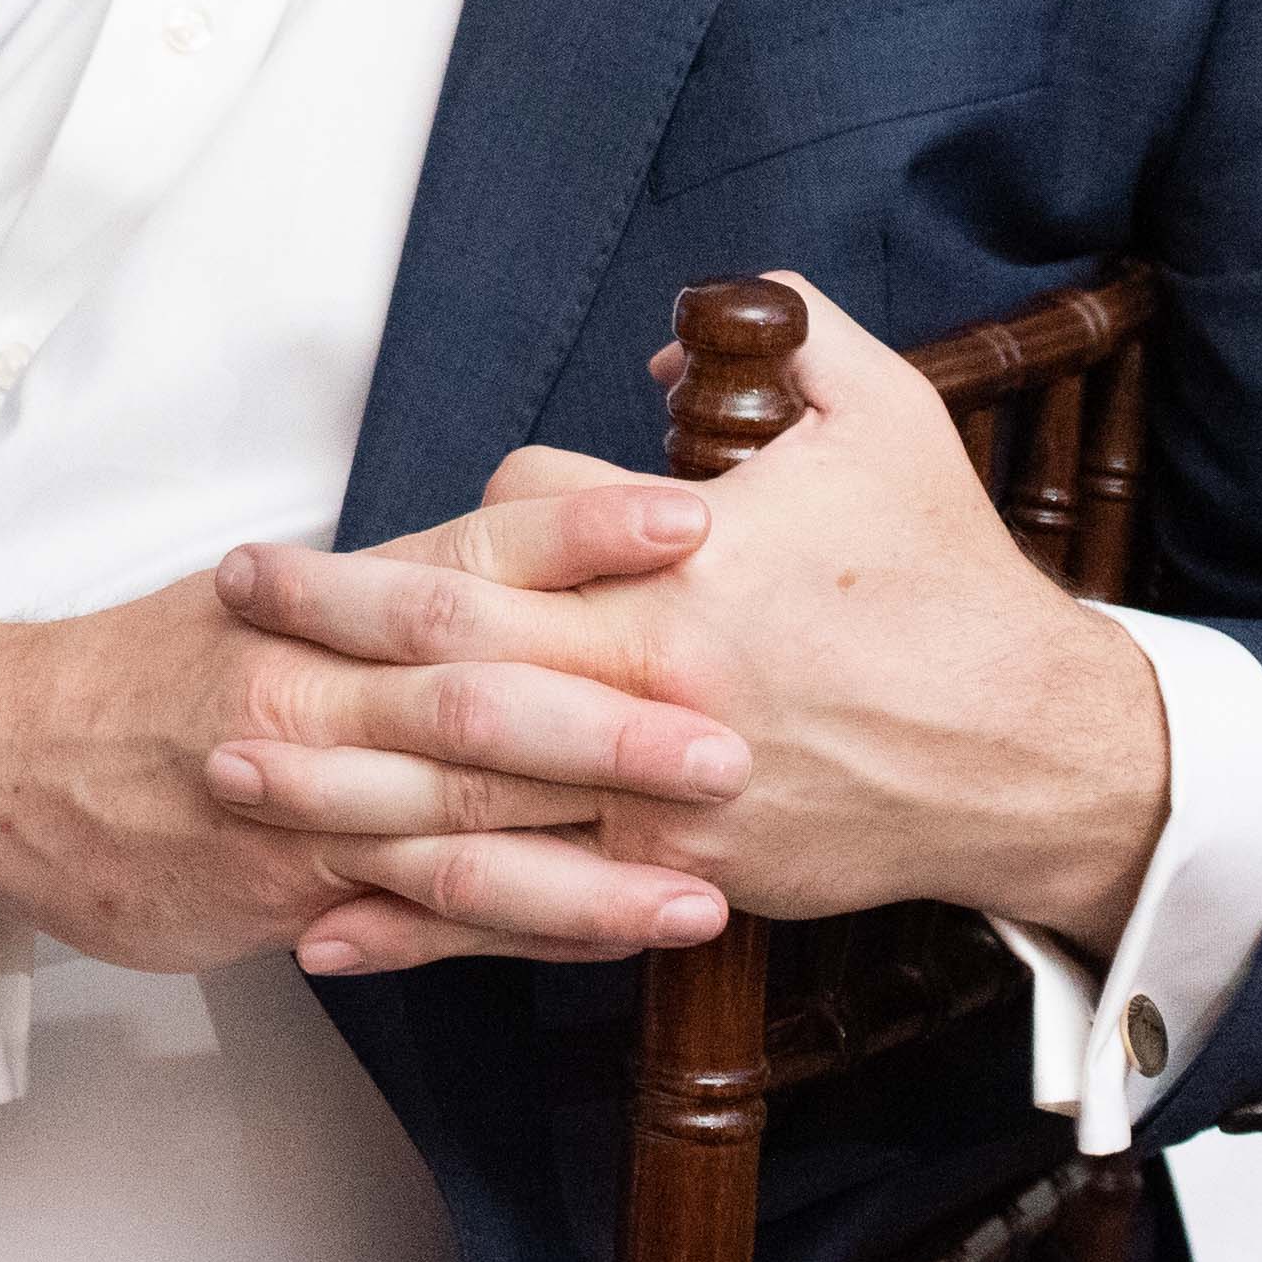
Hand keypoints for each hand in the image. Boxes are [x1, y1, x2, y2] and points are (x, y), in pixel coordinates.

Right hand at [0, 491, 740, 982]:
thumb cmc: (154, 675)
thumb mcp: (265, 604)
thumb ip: (399, 596)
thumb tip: (547, 568)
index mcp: (322, 599)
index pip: (466, 548)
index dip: (578, 535)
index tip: (688, 522)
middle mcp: (316, 684)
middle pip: (477, 695)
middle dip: (611, 718)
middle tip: (735, 732)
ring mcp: (300, 790)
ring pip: (459, 826)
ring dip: (591, 860)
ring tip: (707, 882)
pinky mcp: (283, 884)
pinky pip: (419, 914)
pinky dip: (519, 931)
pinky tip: (609, 941)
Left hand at [231, 280, 1171, 958]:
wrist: (1037, 751)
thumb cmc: (950, 579)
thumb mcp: (882, 415)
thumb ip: (786, 341)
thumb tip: (691, 333)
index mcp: (686, 570)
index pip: (524, 518)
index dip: (471, 509)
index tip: (432, 509)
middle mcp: (654, 685)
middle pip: (456, 658)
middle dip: (329, 629)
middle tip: (232, 599)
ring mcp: (661, 797)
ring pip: (469, 799)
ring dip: (337, 786)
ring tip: (224, 766)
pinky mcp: (677, 877)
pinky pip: (529, 905)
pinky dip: (424, 921)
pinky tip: (330, 929)